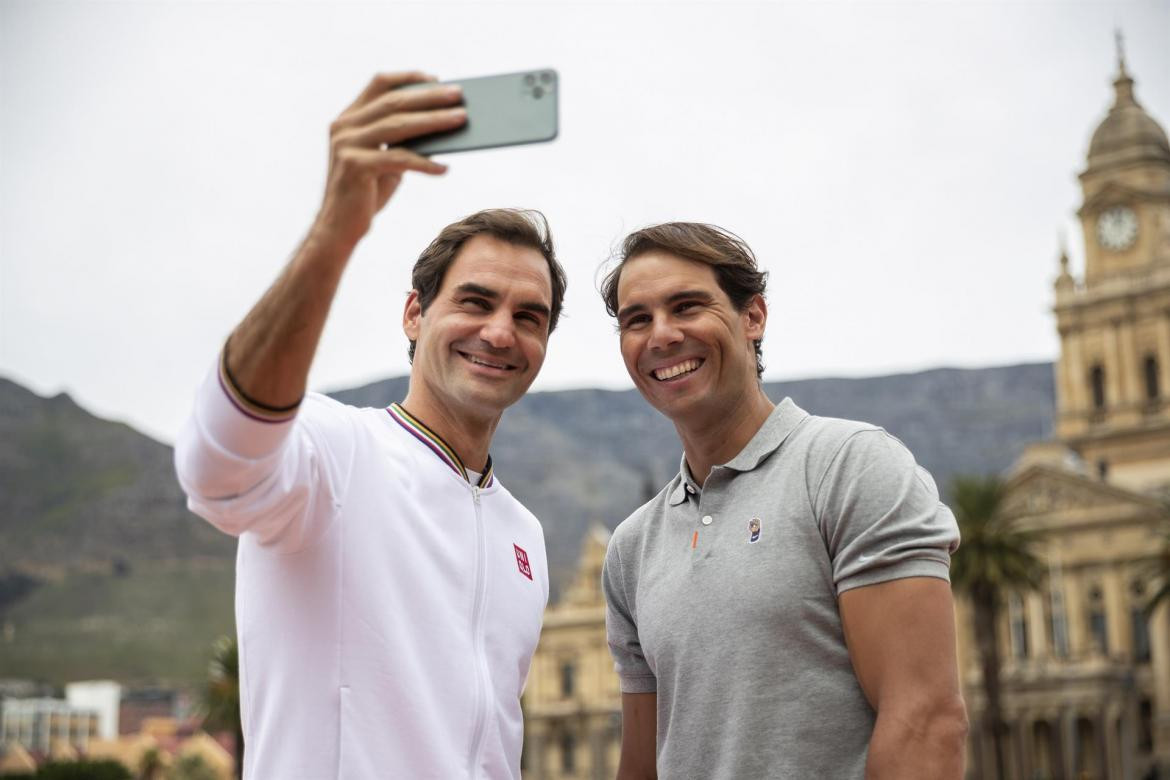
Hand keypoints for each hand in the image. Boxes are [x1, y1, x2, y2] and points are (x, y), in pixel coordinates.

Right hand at [311, 72, 466, 249]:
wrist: (338, 227)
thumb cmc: (366, 193)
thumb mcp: (384, 160)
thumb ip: (401, 141)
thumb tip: (441, 124)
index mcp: (348, 118)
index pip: (379, 84)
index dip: (409, 78)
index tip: (437, 79)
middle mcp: (344, 126)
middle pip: (394, 102)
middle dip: (430, 97)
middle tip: (459, 95)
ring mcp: (347, 145)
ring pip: (399, 125)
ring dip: (434, 121)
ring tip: (461, 120)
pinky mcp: (355, 167)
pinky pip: (399, 159)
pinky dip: (425, 163)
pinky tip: (445, 168)